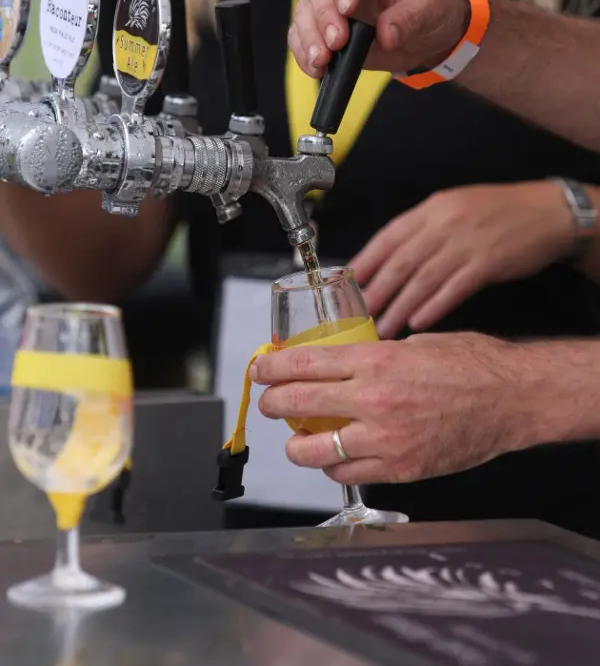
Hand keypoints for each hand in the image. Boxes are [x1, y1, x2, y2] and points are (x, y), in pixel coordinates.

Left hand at [253, 332, 530, 485]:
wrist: (510, 399)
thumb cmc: (472, 364)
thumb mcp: (415, 344)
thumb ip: (375, 356)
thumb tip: (343, 365)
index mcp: (376, 360)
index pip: (305, 364)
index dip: (273, 368)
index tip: (261, 370)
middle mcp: (374, 400)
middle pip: (299, 403)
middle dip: (273, 403)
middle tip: (268, 401)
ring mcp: (385, 439)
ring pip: (314, 449)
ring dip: (295, 443)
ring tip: (294, 436)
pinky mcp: (399, 468)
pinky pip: (347, 472)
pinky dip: (331, 465)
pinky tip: (332, 456)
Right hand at [288, 0, 468, 77]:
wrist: (424, 31)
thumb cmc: (429, 5)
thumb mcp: (430, 7)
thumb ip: (409, 18)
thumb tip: (385, 34)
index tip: (348, 8)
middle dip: (325, 17)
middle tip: (337, 42)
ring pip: (306, 11)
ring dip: (311, 38)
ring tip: (323, 60)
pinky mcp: (320, 24)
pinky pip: (301, 35)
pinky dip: (305, 53)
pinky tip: (315, 67)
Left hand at [350, 181, 574, 337]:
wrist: (548, 212)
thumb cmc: (497, 212)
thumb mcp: (453, 208)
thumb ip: (421, 230)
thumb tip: (387, 259)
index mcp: (431, 210)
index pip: (387, 238)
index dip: (364, 263)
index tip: (346, 285)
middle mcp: (444, 224)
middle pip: (400, 262)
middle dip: (375, 292)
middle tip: (358, 317)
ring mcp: (465, 243)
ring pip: (422, 280)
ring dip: (399, 307)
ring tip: (384, 328)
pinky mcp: (487, 262)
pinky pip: (454, 288)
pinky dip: (434, 306)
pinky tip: (418, 322)